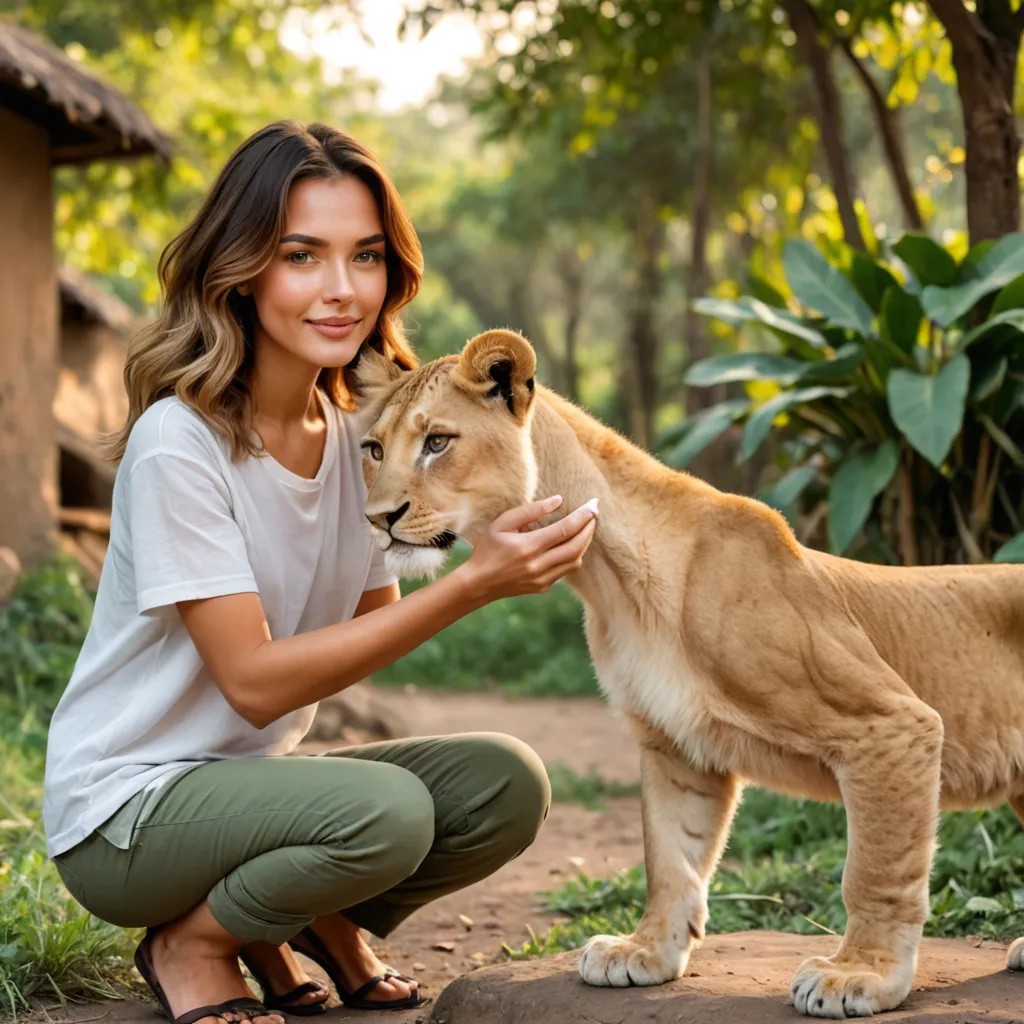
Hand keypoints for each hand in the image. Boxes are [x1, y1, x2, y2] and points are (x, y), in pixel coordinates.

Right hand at [456, 495, 598, 603]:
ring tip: (584, 528)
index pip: (565, 529)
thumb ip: (531, 511)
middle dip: (589, 529)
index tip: (593, 505)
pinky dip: (572, 555)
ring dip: (583, 543)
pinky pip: (566, 570)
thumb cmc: (488, 549)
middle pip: (576, 546)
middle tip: (593, 515)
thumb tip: (558, 500)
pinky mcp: (543, 587)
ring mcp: (542, 579)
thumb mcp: (503, 523)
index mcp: (528, 546)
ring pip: (575, 560)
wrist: (478, 583)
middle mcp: (538, 565)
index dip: (583, 516)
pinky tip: (570, 544)